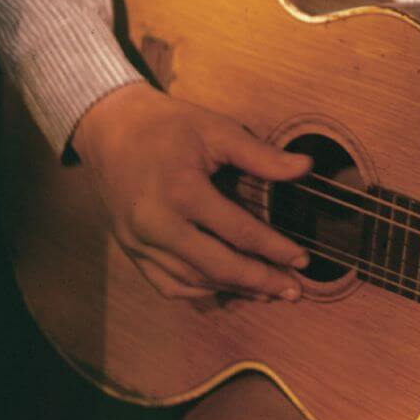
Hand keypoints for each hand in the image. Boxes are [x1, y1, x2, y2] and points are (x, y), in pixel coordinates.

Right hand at [71, 82, 311, 300]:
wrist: (113, 128)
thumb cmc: (171, 126)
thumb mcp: (219, 131)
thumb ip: (262, 156)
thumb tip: (307, 167)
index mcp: (182, 192)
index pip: (239, 232)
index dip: (275, 249)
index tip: (302, 260)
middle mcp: (157, 224)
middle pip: (216, 267)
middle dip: (259, 282)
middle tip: (294, 290)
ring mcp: (139, 242)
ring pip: (192, 281)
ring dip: (232, 290)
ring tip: (268, 292)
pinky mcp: (130, 250)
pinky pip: (166, 284)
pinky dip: (199, 291)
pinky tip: (226, 289)